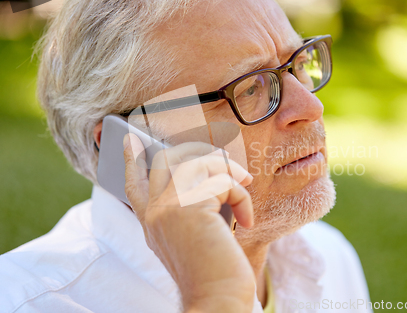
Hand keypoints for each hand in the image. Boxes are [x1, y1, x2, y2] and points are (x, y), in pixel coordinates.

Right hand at [123, 134, 255, 312]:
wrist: (216, 300)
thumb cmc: (212, 273)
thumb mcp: (193, 238)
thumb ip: (191, 210)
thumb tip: (212, 179)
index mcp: (151, 223)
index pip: (133, 185)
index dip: (132, 160)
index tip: (131, 139)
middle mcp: (154, 213)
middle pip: (165, 160)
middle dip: (198, 153)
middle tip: (224, 163)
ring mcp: (168, 209)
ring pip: (196, 163)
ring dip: (229, 171)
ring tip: (245, 186)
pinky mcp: (190, 208)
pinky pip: (222, 181)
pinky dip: (241, 196)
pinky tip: (246, 220)